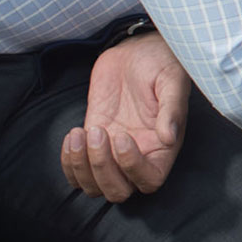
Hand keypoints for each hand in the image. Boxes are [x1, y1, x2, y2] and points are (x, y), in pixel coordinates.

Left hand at [61, 31, 190, 201]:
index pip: (150, 180)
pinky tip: (72, 135)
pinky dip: (68, 163)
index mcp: (163, 146)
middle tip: (98, 133)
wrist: (138, 50)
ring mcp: (113, 151)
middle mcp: (140, 155)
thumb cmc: (162, 62)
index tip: (122, 136)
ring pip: (94, 187)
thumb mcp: (172, 80)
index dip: (132, 168)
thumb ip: (172, 109)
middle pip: (118, 191)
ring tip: (79, 134)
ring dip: (82, 167)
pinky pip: (76, 171)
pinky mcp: (93, 141)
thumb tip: (169, 136)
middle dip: (102, 169)